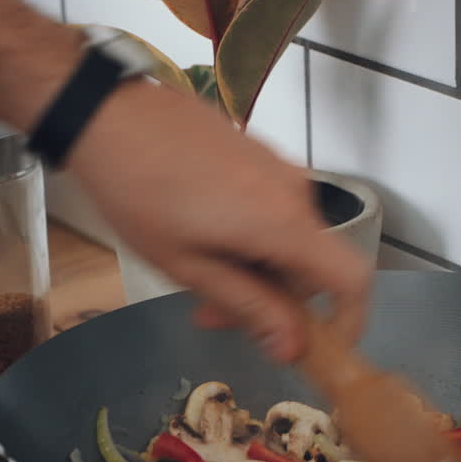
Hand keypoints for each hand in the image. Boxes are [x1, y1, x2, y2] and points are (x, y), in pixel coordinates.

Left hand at [68, 80, 371, 362]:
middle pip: (312, 265)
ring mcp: (279, 168)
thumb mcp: (189, 267)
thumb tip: (292, 348)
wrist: (109, 114)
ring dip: (255, 271)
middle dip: (273, 300)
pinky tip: (201, 237)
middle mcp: (296, 193)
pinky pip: (274, 210)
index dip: (348, 320)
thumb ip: (249, 307)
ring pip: (289, 239)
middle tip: (212, 316)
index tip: (320, 347)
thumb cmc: (140, 194)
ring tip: (196, 275)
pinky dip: (251, 238)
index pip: (352, 279)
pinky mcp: (260, 154)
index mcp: (285, 224)